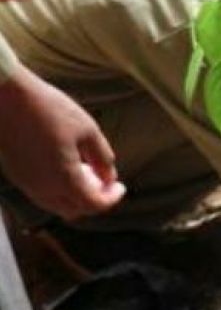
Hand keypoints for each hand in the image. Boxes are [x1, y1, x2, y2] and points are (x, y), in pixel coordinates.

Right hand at [0, 68, 124, 219]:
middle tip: (106, 181)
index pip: (93, 205)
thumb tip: (110, 177)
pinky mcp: (17, 175)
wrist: (7, 99)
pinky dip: (59, 188)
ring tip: (89, 171)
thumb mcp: (88, 130)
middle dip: (94, 200)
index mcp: (63, 180)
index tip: (121, 186)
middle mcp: (42, 189)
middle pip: (75, 210)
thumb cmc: (50, 110)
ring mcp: (26, 184)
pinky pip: (42, 193)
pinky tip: (68, 166)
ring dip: (75, 195)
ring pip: (56, 204)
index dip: (111, 198)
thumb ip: (102, 158)